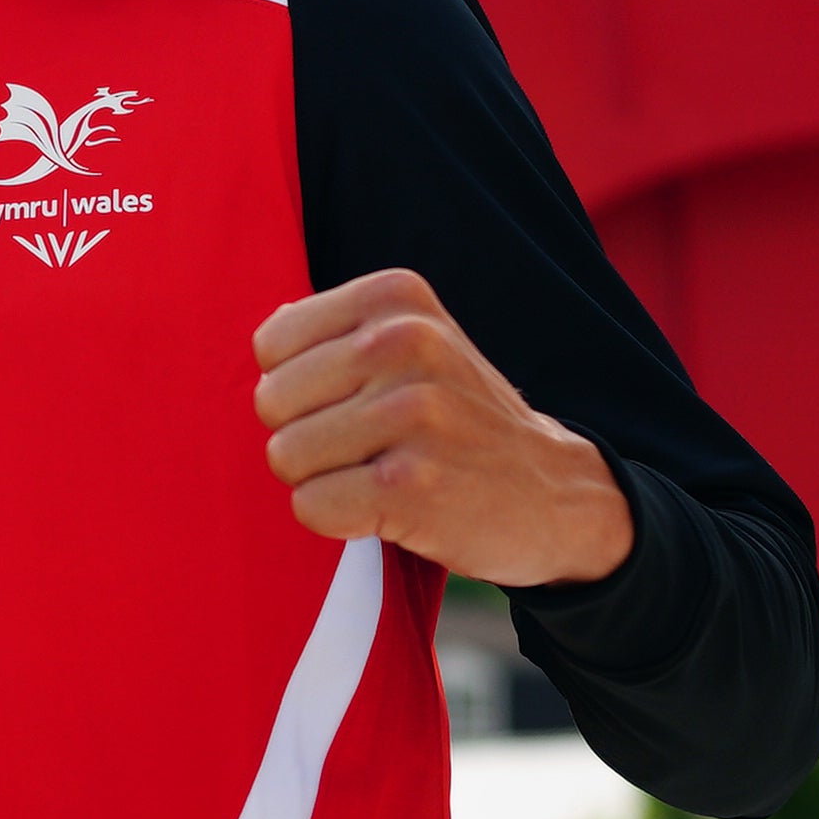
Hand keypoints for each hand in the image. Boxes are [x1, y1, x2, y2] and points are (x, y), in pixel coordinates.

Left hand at [251, 270, 634, 587]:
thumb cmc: (459, 421)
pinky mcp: (411, 485)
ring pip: (285, 456)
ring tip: (382, 476)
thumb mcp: (414, 344)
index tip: (354, 404)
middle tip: (369, 449)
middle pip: (270, 402)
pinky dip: (338, 521)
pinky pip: (311, 506)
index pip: (271, 346)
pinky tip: (388, 509)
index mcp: (396, 297)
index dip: (299, 389)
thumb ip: (336, 333)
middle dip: (306, 437)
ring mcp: (411, 413)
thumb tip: (263, 338)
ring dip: (324, 481)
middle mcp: (404, 342)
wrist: (555, 493)